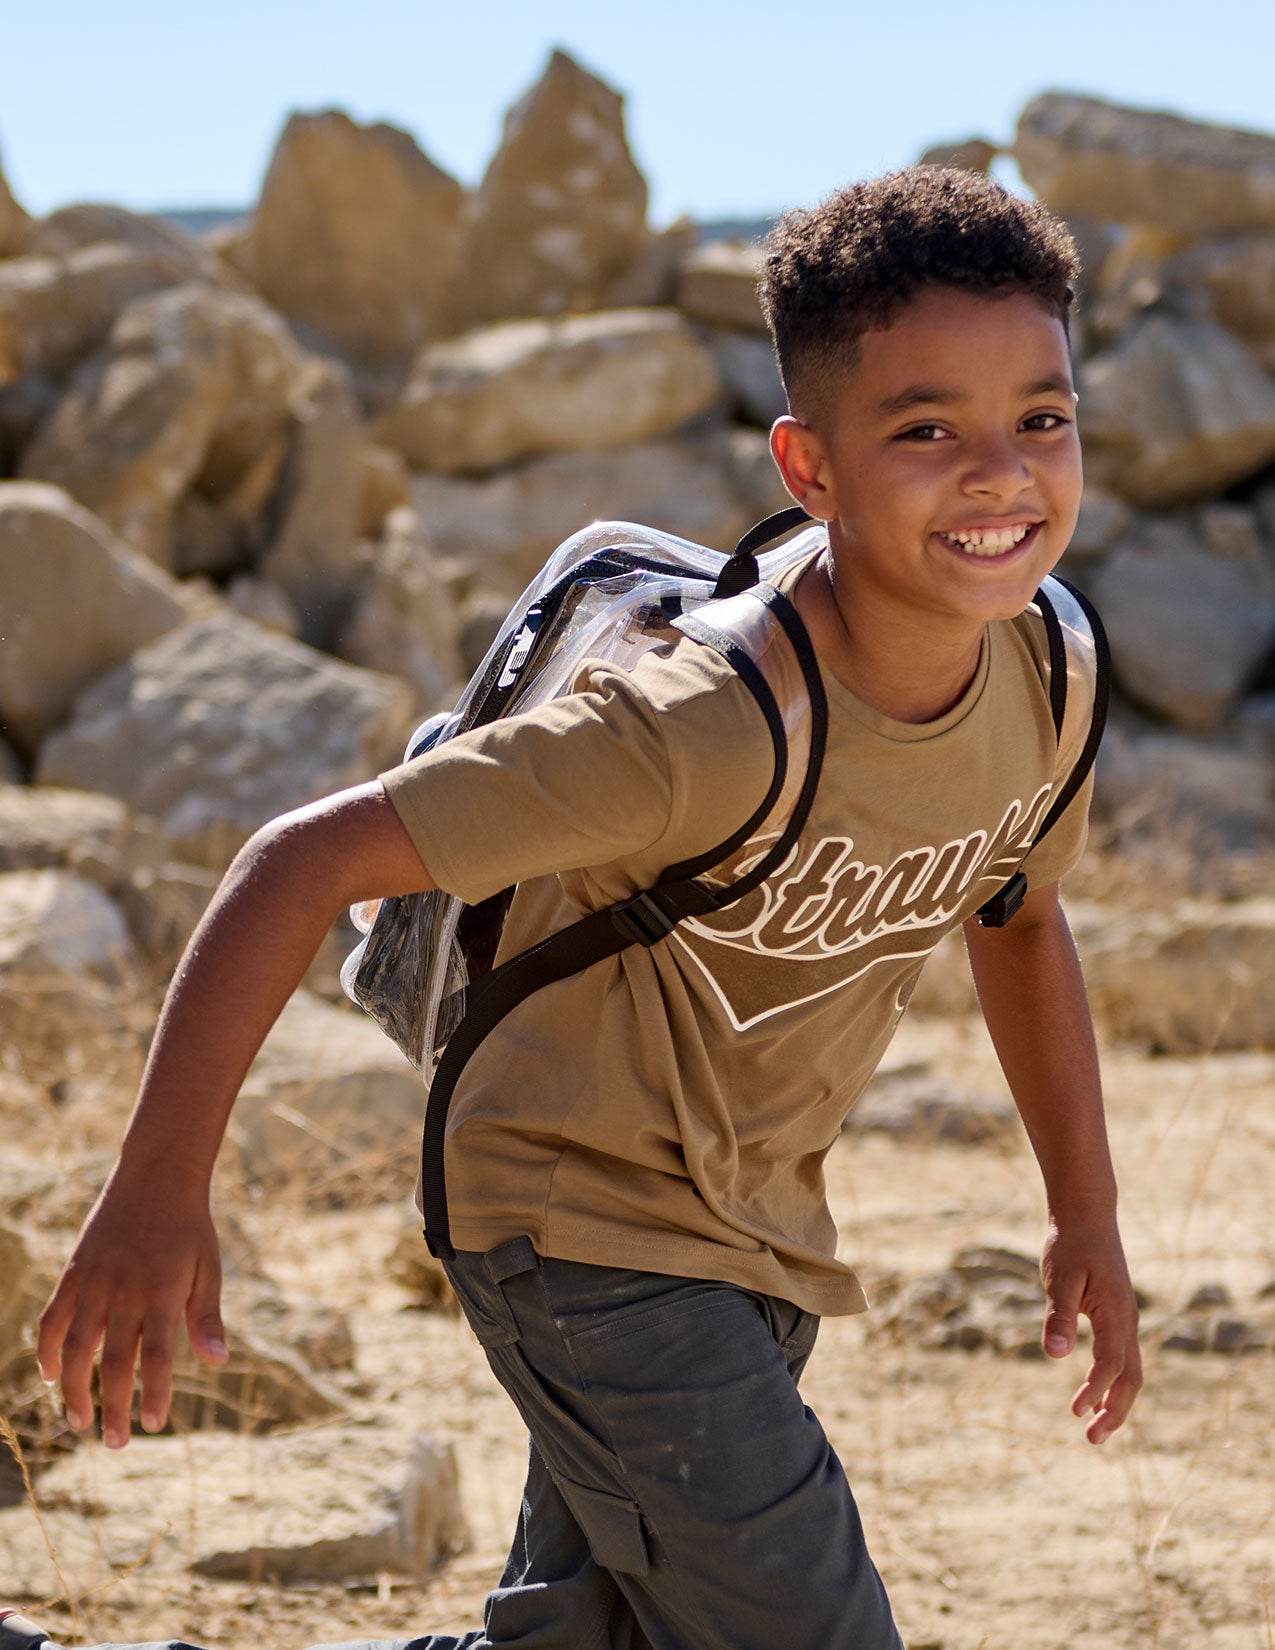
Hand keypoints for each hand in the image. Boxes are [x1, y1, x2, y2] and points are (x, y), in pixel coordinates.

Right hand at [37, 1171, 227, 1448]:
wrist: (156, 1178)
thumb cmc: (190, 1228)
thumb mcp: (209, 1267)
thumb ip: (207, 1317)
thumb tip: (217, 1362)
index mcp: (165, 1292)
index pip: (158, 1356)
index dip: (154, 1394)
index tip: (153, 1426)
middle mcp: (126, 1290)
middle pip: (115, 1362)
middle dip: (114, 1407)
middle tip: (116, 1444)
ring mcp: (95, 1282)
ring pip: (74, 1348)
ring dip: (74, 1390)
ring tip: (80, 1422)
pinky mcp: (74, 1273)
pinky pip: (52, 1319)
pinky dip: (46, 1350)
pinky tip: (50, 1376)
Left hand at [1040, 1217, 1142, 1444]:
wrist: (1086, 1215)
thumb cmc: (1069, 1244)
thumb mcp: (1059, 1278)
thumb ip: (1059, 1316)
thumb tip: (1056, 1356)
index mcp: (1117, 1313)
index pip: (1112, 1363)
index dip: (1095, 1389)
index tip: (1076, 1411)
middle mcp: (1128, 1320)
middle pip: (1131, 1377)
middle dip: (1114, 1411)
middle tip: (1092, 1439)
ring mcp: (1125, 1319)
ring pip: (1129, 1370)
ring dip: (1114, 1401)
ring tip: (1093, 1427)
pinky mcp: (1116, 1316)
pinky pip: (1120, 1357)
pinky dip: (1111, 1381)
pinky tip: (1093, 1394)